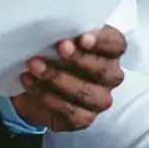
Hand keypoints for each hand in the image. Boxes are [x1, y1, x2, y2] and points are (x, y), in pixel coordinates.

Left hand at [11, 26, 127, 131]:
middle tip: (59, 48)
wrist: (33, 86)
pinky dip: (49, 97)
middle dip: (79, 59)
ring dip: (59, 78)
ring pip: (87, 92)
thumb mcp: (58, 40)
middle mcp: (110, 76)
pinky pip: (71, 111)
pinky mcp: (84, 118)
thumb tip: (54, 29)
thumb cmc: (52, 56)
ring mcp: (99, 99)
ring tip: (34, 66)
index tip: (83, 38)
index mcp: (110, 51)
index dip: (102, 41)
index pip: (116, 44)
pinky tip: (31, 85)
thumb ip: (64, 34)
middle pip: (104, 70)